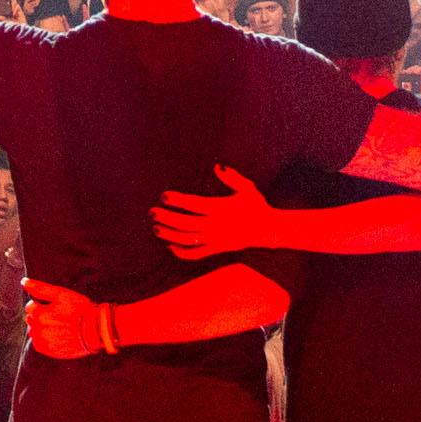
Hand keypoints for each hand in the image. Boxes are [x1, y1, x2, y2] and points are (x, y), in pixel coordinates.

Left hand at [21, 275, 113, 357]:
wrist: (95, 331)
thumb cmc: (80, 310)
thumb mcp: (61, 294)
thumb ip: (40, 288)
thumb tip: (24, 282)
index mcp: (39, 314)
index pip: (30, 307)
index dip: (43, 305)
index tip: (56, 307)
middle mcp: (37, 330)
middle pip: (31, 320)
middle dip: (41, 316)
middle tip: (60, 316)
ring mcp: (42, 342)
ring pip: (35, 332)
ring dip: (43, 328)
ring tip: (61, 327)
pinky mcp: (48, 351)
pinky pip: (40, 343)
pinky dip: (46, 339)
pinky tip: (59, 335)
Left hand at [151, 166, 276, 259]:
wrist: (269, 230)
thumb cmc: (257, 205)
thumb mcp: (247, 188)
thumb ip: (231, 177)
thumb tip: (217, 166)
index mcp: (222, 208)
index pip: (195, 204)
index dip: (178, 201)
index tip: (164, 196)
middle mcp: (217, 226)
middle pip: (187, 223)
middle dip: (167, 218)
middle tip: (151, 212)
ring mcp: (216, 240)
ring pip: (188, 239)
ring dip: (170, 235)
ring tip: (155, 228)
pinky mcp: (218, 250)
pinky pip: (197, 254)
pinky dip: (182, 252)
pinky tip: (170, 246)